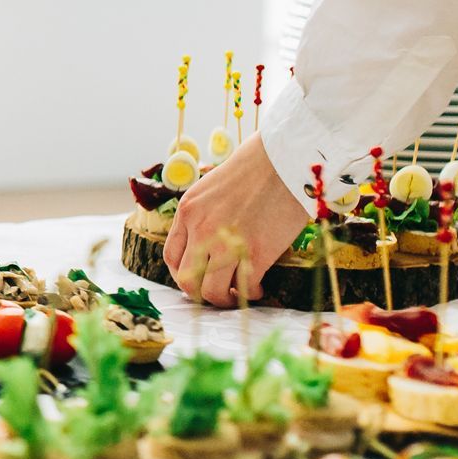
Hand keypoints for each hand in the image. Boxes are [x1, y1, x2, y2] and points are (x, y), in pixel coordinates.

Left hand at [163, 134, 310, 306]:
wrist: (285, 159)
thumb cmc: (254, 168)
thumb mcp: (211, 187)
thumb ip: (203, 215)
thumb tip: (205, 244)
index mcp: (188, 211)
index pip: (172, 256)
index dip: (182, 274)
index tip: (197, 278)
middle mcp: (202, 229)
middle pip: (187, 280)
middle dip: (200, 293)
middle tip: (217, 292)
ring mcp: (227, 243)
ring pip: (212, 292)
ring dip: (225, 299)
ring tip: (238, 294)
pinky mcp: (256, 253)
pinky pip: (245, 287)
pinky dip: (251, 293)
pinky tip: (259, 287)